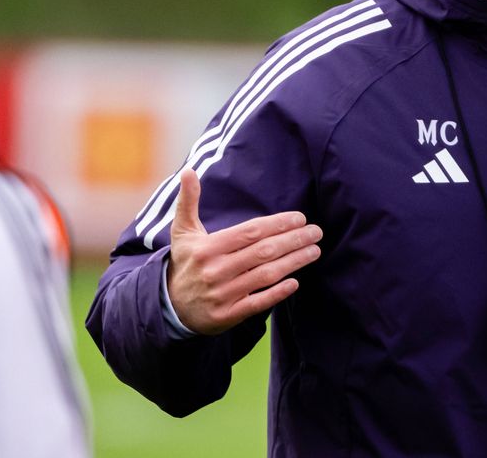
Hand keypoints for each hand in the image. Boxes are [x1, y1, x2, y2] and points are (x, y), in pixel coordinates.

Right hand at [167, 168, 322, 335]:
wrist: (170, 306)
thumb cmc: (185, 262)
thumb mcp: (182, 231)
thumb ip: (188, 201)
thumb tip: (188, 170)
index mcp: (207, 248)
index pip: (250, 232)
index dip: (277, 224)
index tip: (300, 218)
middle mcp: (216, 270)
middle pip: (263, 252)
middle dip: (294, 240)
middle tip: (316, 232)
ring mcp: (223, 294)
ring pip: (265, 275)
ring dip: (294, 262)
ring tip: (314, 251)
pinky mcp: (228, 315)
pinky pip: (258, 303)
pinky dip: (277, 293)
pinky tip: (295, 282)